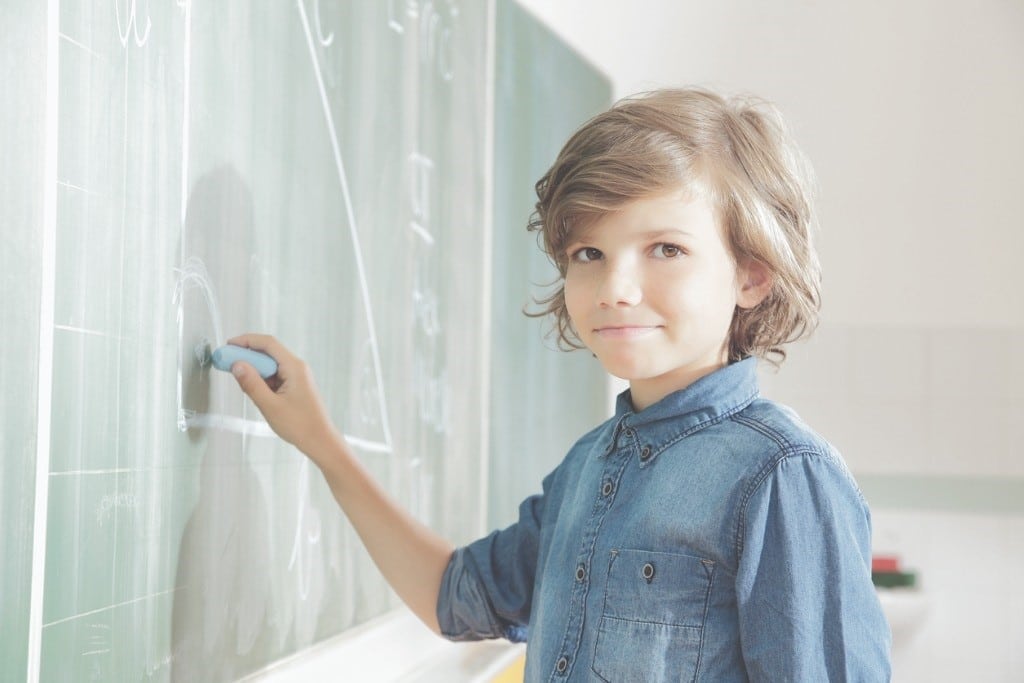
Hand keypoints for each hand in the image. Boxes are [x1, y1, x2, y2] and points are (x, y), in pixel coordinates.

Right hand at [226, 333, 340, 457]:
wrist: (319, 441)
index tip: (229, 346)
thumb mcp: (270, 405)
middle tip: (227, 363)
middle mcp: (297, 367)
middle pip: (268, 353)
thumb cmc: (300, 425)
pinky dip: (262, 380)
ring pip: (270, 366)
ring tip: (238, 379)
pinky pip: (275, 376)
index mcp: (294, 367)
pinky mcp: (295, 386)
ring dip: (254, 369)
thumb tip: (237, 365)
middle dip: (247, 356)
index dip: (247, 341)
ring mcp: (297, 376)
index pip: (268, 343)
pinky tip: (253, 390)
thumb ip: (252, 384)